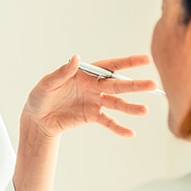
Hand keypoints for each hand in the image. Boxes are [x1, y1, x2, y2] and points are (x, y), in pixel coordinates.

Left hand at [22, 54, 155, 139]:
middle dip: (135, 85)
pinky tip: (130, 133)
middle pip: (118, 85)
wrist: (37, 119)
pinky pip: (108, 122)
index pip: (110, 66)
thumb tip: (76, 58)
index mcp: (86, 74)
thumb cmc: (40, 96)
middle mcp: (94, 86)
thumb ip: (63, 72)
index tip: (147, 59)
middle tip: (153, 85)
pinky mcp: (92, 117)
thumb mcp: (47, 83)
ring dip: (130, 107)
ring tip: (144, 111)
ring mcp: (95, 102)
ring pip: (117, 104)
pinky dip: (119, 128)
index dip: (128, 62)